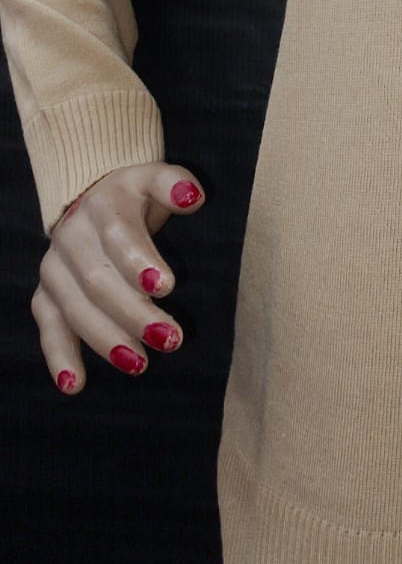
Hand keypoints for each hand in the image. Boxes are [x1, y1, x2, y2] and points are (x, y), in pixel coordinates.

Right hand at [30, 163, 206, 393]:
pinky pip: (49, 327)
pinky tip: (75, 384)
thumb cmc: (140, 196)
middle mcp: (72, 236)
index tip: (167, 287)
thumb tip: (194, 197)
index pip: (119, 234)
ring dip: (106, 339)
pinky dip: (59, 357)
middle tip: (170, 338)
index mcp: (104, 204)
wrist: (93, 196)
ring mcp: (55, 268)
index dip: (140, 261)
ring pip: (75, 308)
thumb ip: (175, 184)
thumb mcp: (157, 178)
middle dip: (134, 312)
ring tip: (140, 364)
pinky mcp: (46, 294)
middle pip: (98, 279)